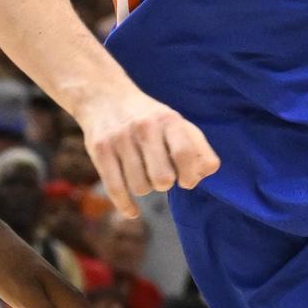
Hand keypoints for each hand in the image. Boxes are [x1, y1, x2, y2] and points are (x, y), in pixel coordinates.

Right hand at [78, 85, 218, 200]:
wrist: (104, 97)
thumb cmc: (149, 118)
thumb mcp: (176, 123)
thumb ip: (198, 147)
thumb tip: (207, 172)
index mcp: (168, 120)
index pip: (185, 154)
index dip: (190, 176)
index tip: (187, 180)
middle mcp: (143, 127)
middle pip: (162, 178)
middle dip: (165, 184)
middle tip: (162, 175)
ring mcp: (120, 139)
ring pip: (140, 187)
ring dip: (145, 188)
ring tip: (143, 174)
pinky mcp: (100, 151)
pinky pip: (115, 190)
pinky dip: (127, 206)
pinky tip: (133, 211)